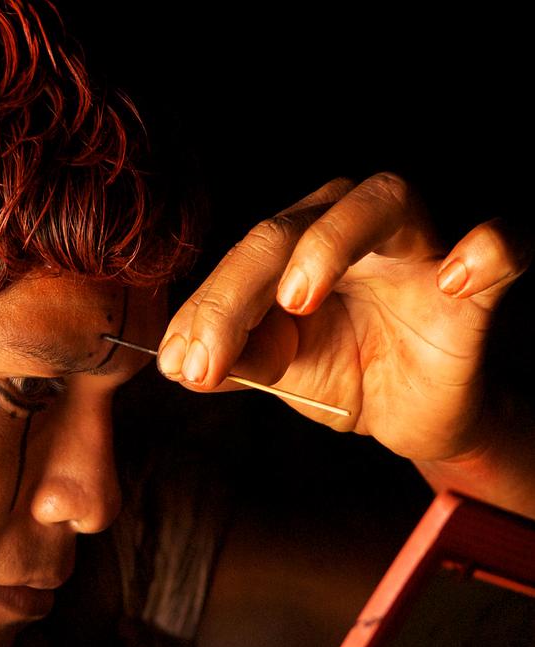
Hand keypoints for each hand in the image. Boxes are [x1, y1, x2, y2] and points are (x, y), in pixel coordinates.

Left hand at [158, 174, 530, 463]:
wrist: (411, 414)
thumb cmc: (343, 371)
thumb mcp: (280, 371)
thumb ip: (234, 359)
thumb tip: (176, 364)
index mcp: (300, 244)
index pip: (245, 259)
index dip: (207, 309)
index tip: (179, 366)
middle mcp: (354, 226)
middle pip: (291, 227)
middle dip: (240, 292)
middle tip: (211, 356)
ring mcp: (419, 245)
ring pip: (383, 199)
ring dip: (333, 242)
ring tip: (298, 299)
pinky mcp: (477, 283)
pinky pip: (504, 243)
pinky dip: (488, 250)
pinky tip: (456, 276)